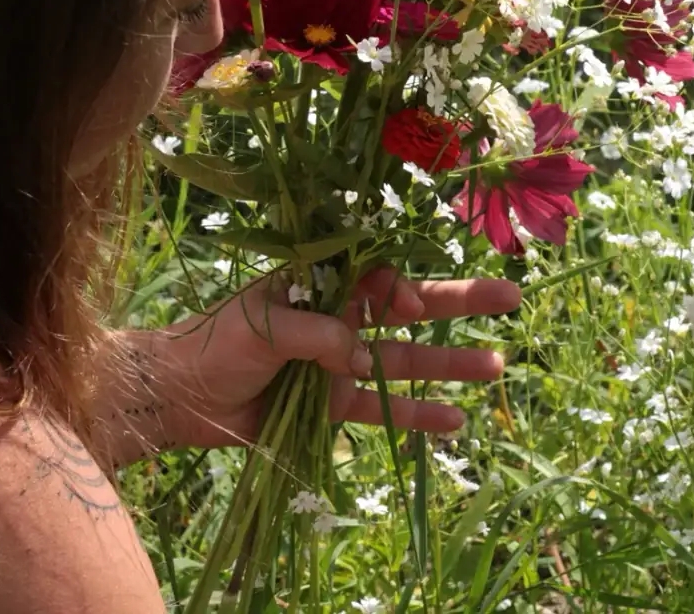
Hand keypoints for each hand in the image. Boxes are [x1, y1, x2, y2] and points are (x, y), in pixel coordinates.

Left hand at [107, 268, 519, 463]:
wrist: (181, 396)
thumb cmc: (214, 343)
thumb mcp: (262, 324)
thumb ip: (316, 334)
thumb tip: (359, 356)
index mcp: (319, 282)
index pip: (377, 273)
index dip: (402, 285)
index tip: (412, 307)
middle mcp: (337, 317)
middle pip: (407, 308)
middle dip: (458, 303)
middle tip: (512, 295)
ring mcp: (339, 363)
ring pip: (404, 361)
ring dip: (449, 363)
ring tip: (498, 365)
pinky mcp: (333, 406)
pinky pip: (383, 409)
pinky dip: (417, 415)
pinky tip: (458, 420)